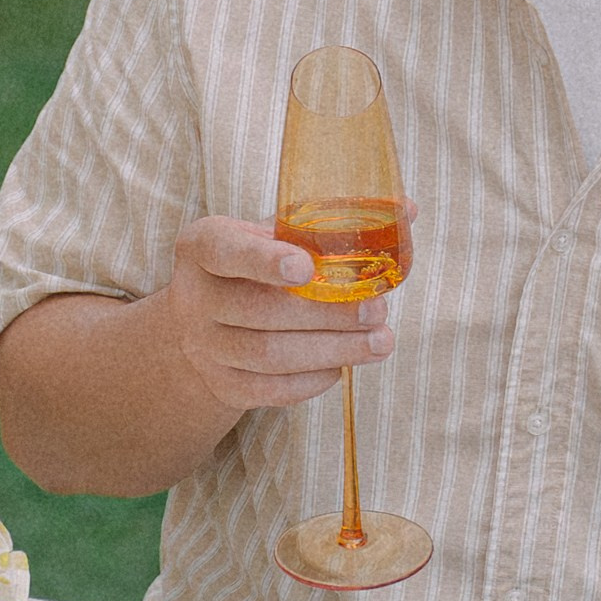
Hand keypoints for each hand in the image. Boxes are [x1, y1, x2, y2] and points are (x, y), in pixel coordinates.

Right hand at [166, 214, 392, 414]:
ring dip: (332, 350)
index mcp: (202, 247)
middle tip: (377, 311)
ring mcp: (204, 347)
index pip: (226, 251)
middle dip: (326, 314)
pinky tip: (342, 365)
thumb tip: (406, 210)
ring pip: (270, 355)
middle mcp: (194, 298)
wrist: (201, 326)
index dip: (264, 261)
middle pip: (260, 311)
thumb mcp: (272, 235)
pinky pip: (270, 390)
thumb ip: (327, 223)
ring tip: (379, 343)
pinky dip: (312, 380)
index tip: (307, 269)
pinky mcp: (223, 384)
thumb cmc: (252, 269)